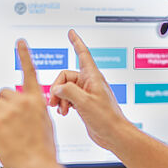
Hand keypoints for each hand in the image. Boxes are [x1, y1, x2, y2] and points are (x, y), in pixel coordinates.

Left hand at [0, 40, 57, 167]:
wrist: (38, 165)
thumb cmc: (43, 150)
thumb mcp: (45, 124)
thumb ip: (34, 111)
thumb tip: (23, 113)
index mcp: (37, 101)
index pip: (30, 72)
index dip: (24, 55)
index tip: (20, 42)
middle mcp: (23, 102)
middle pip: (3, 94)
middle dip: (2, 106)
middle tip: (5, 123)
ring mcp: (9, 111)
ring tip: (1, 131)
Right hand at [48, 29, 130, 150]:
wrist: (113, 134)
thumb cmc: (106, 118)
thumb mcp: (84, 102)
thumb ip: (68, 91)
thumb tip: (57, 89)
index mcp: (93, 77)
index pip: (83, 54)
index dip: (76, 42)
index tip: (71, 33)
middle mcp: (89, 83)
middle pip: (65, 77)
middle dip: (57, 88)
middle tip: (54, 101)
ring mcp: (86, 93)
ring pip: (65, 88)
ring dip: (60, 98)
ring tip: (61, 110)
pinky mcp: (84, 103)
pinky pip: (68, 97)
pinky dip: (64, 103)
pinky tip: (64, 112)